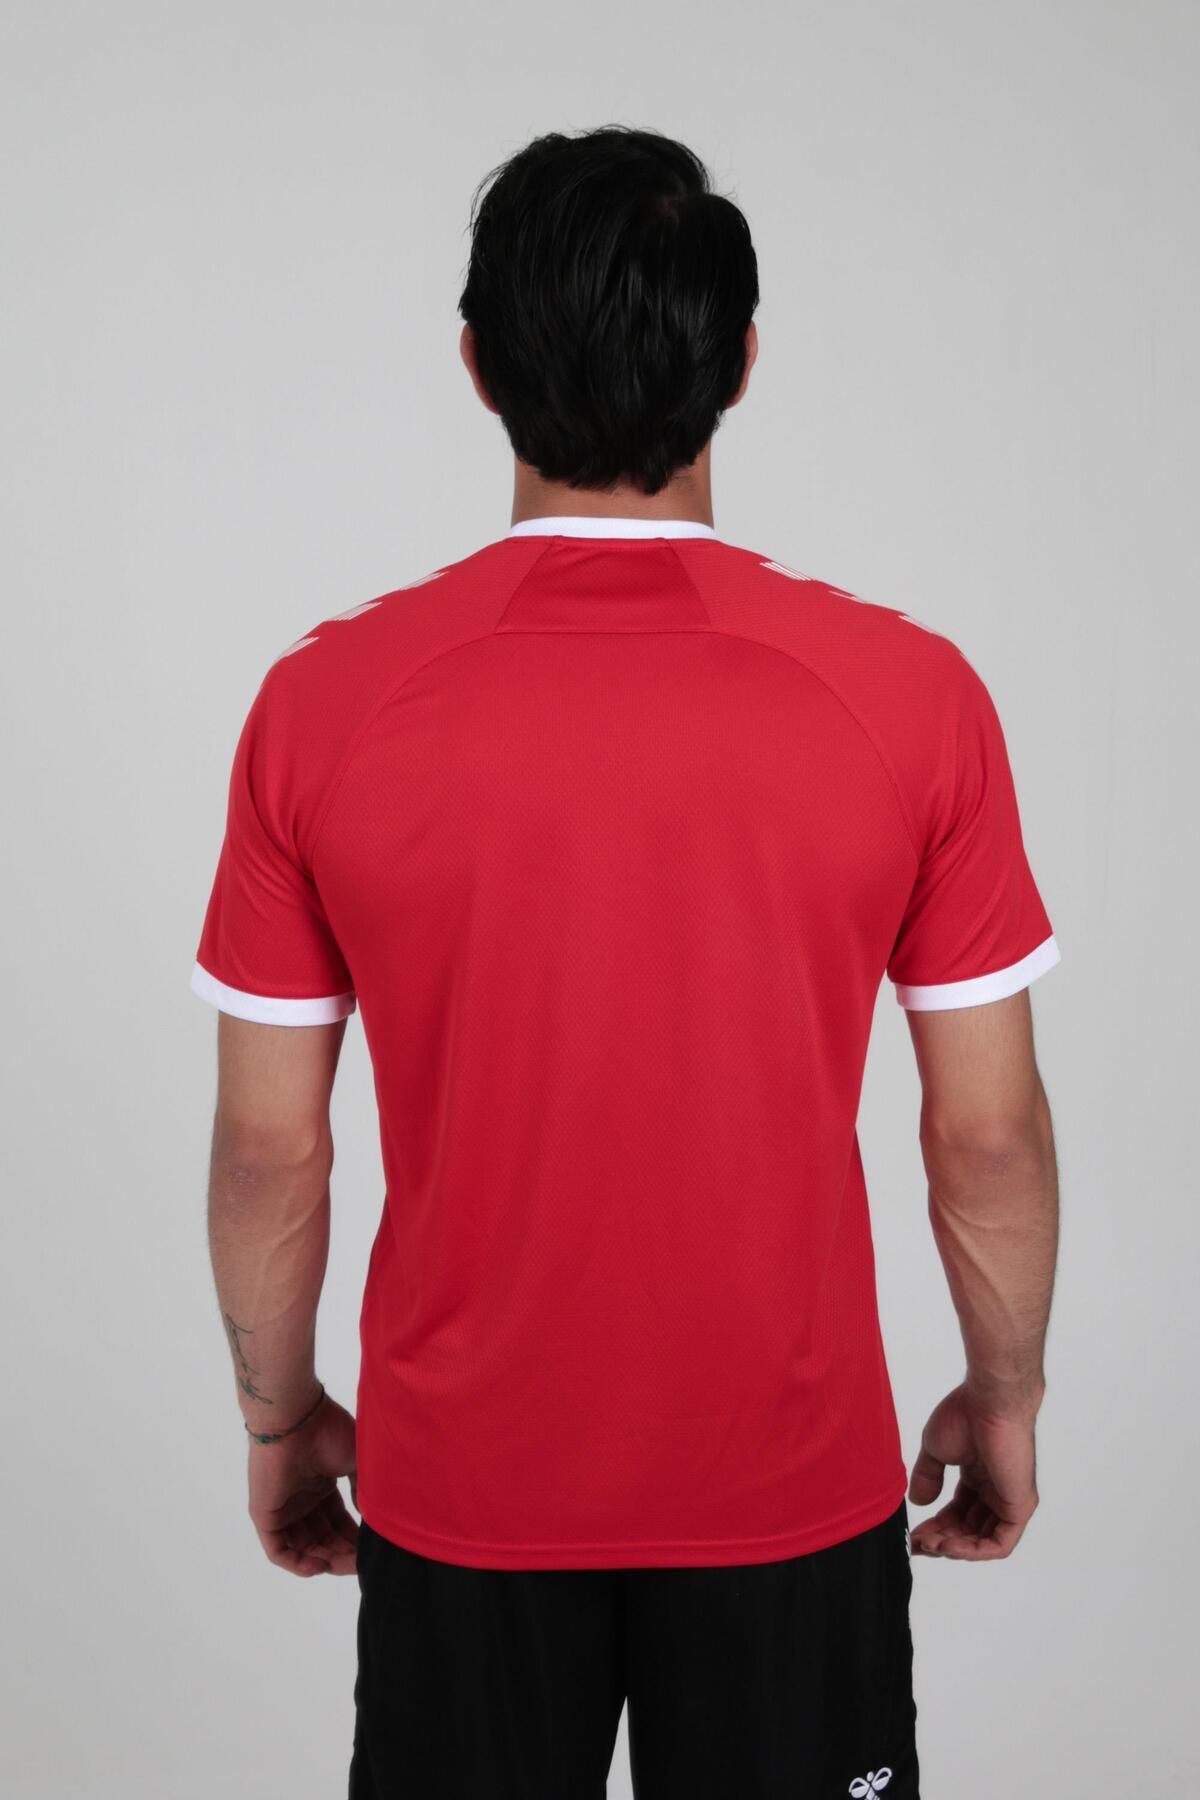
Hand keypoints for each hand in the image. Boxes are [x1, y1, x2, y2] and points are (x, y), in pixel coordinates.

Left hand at [247, 1393, 359, 1576]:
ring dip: (325, 1560)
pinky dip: (298, 1564)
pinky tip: (319, 1565)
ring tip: (345, 1564)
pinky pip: (279, 1551)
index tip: (373, 1548)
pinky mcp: (265, 1515)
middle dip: (343, 1553)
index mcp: (321, 1484)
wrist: (296, 1418)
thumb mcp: (357, 1462)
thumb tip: (371, 1519)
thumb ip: (362, 1491)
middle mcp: (301, 1498)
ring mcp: (282, 1507)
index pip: (338, 1522)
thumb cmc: (328, 1432)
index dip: (355, 1538)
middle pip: (322, 1538)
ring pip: (303, 1547)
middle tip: (362, 1562)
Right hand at [908, 1383, 1039, 1560]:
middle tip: (917, 1544)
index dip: (934, 1527)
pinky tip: (949, 1546)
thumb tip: (918, 1501)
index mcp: (979, 1476)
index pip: (958, 1513)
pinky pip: (998, 1544)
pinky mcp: (1019, 1508)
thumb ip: (928, 1477)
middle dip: (940, 1540)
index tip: (913, 1535)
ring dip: (953, 1548)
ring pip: (982, 1541)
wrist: (989, 1404)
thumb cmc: (965, 1415)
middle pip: (968, 1530)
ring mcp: (1009, 1501)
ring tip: (929, 1544)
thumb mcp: (935, 1449)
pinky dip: (973, 1551)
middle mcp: (995, 1490)